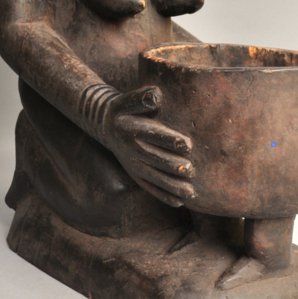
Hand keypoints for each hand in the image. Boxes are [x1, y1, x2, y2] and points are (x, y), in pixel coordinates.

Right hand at [102, 86, 194, 207]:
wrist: (106, 125)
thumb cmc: (124, 109)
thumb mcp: (127, 100)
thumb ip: (141, 98)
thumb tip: (156, 96)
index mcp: (133, 129)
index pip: (153, 135)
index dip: (169, 140)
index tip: (187, 144)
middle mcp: (133, 149)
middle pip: (155, 159)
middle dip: (173, 166)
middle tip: (191, 170)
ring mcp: (134, 164)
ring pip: (155, 178)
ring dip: (172, 186)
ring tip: (191, 192)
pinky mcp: (136, 174)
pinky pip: (150, 187)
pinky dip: (164, 195)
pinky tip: (179, 202)